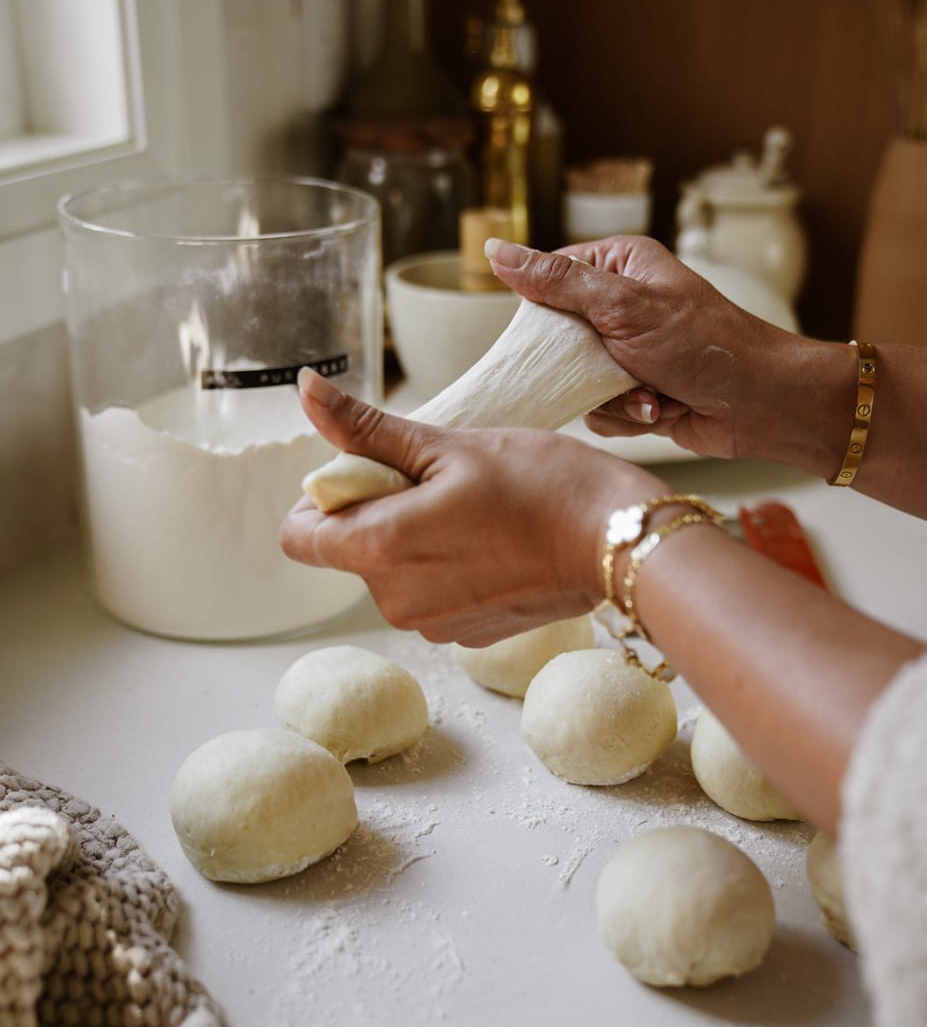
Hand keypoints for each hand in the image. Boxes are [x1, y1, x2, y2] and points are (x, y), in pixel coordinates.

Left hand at [280, 372, 670, 644]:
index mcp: (381, 549)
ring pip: (392, 572)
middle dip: (378, 512)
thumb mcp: (448, 445)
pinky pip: (429, 595)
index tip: (371, 472)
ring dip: (412, 539)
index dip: (323, 497)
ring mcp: (432, 624)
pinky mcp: (465, 635)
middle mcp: (396, 601)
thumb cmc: (540, 484)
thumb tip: (307, 392)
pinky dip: (446, 567)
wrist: (615, 540)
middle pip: (349, 550)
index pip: (299, 536)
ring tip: (472, 511)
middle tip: (438, 482)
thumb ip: (367, 429)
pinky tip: (492, 542)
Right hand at [485, 235, 820, 461]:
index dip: (544, 311)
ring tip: (653, 390)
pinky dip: (630, 415)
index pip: (549, 279)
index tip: (556, 334)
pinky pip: (599, 410)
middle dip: (584, 365)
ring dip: (613, 396)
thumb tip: (496, 252)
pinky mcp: (636, 392)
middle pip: (557, 338)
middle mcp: (623, 306)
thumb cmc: (705, 345)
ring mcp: (629, 352)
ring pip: (576, 382)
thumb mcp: (623, 307)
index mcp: (620, 267)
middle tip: (613, 366)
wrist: (759, 404)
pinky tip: (662, 408)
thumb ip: (556, 282)